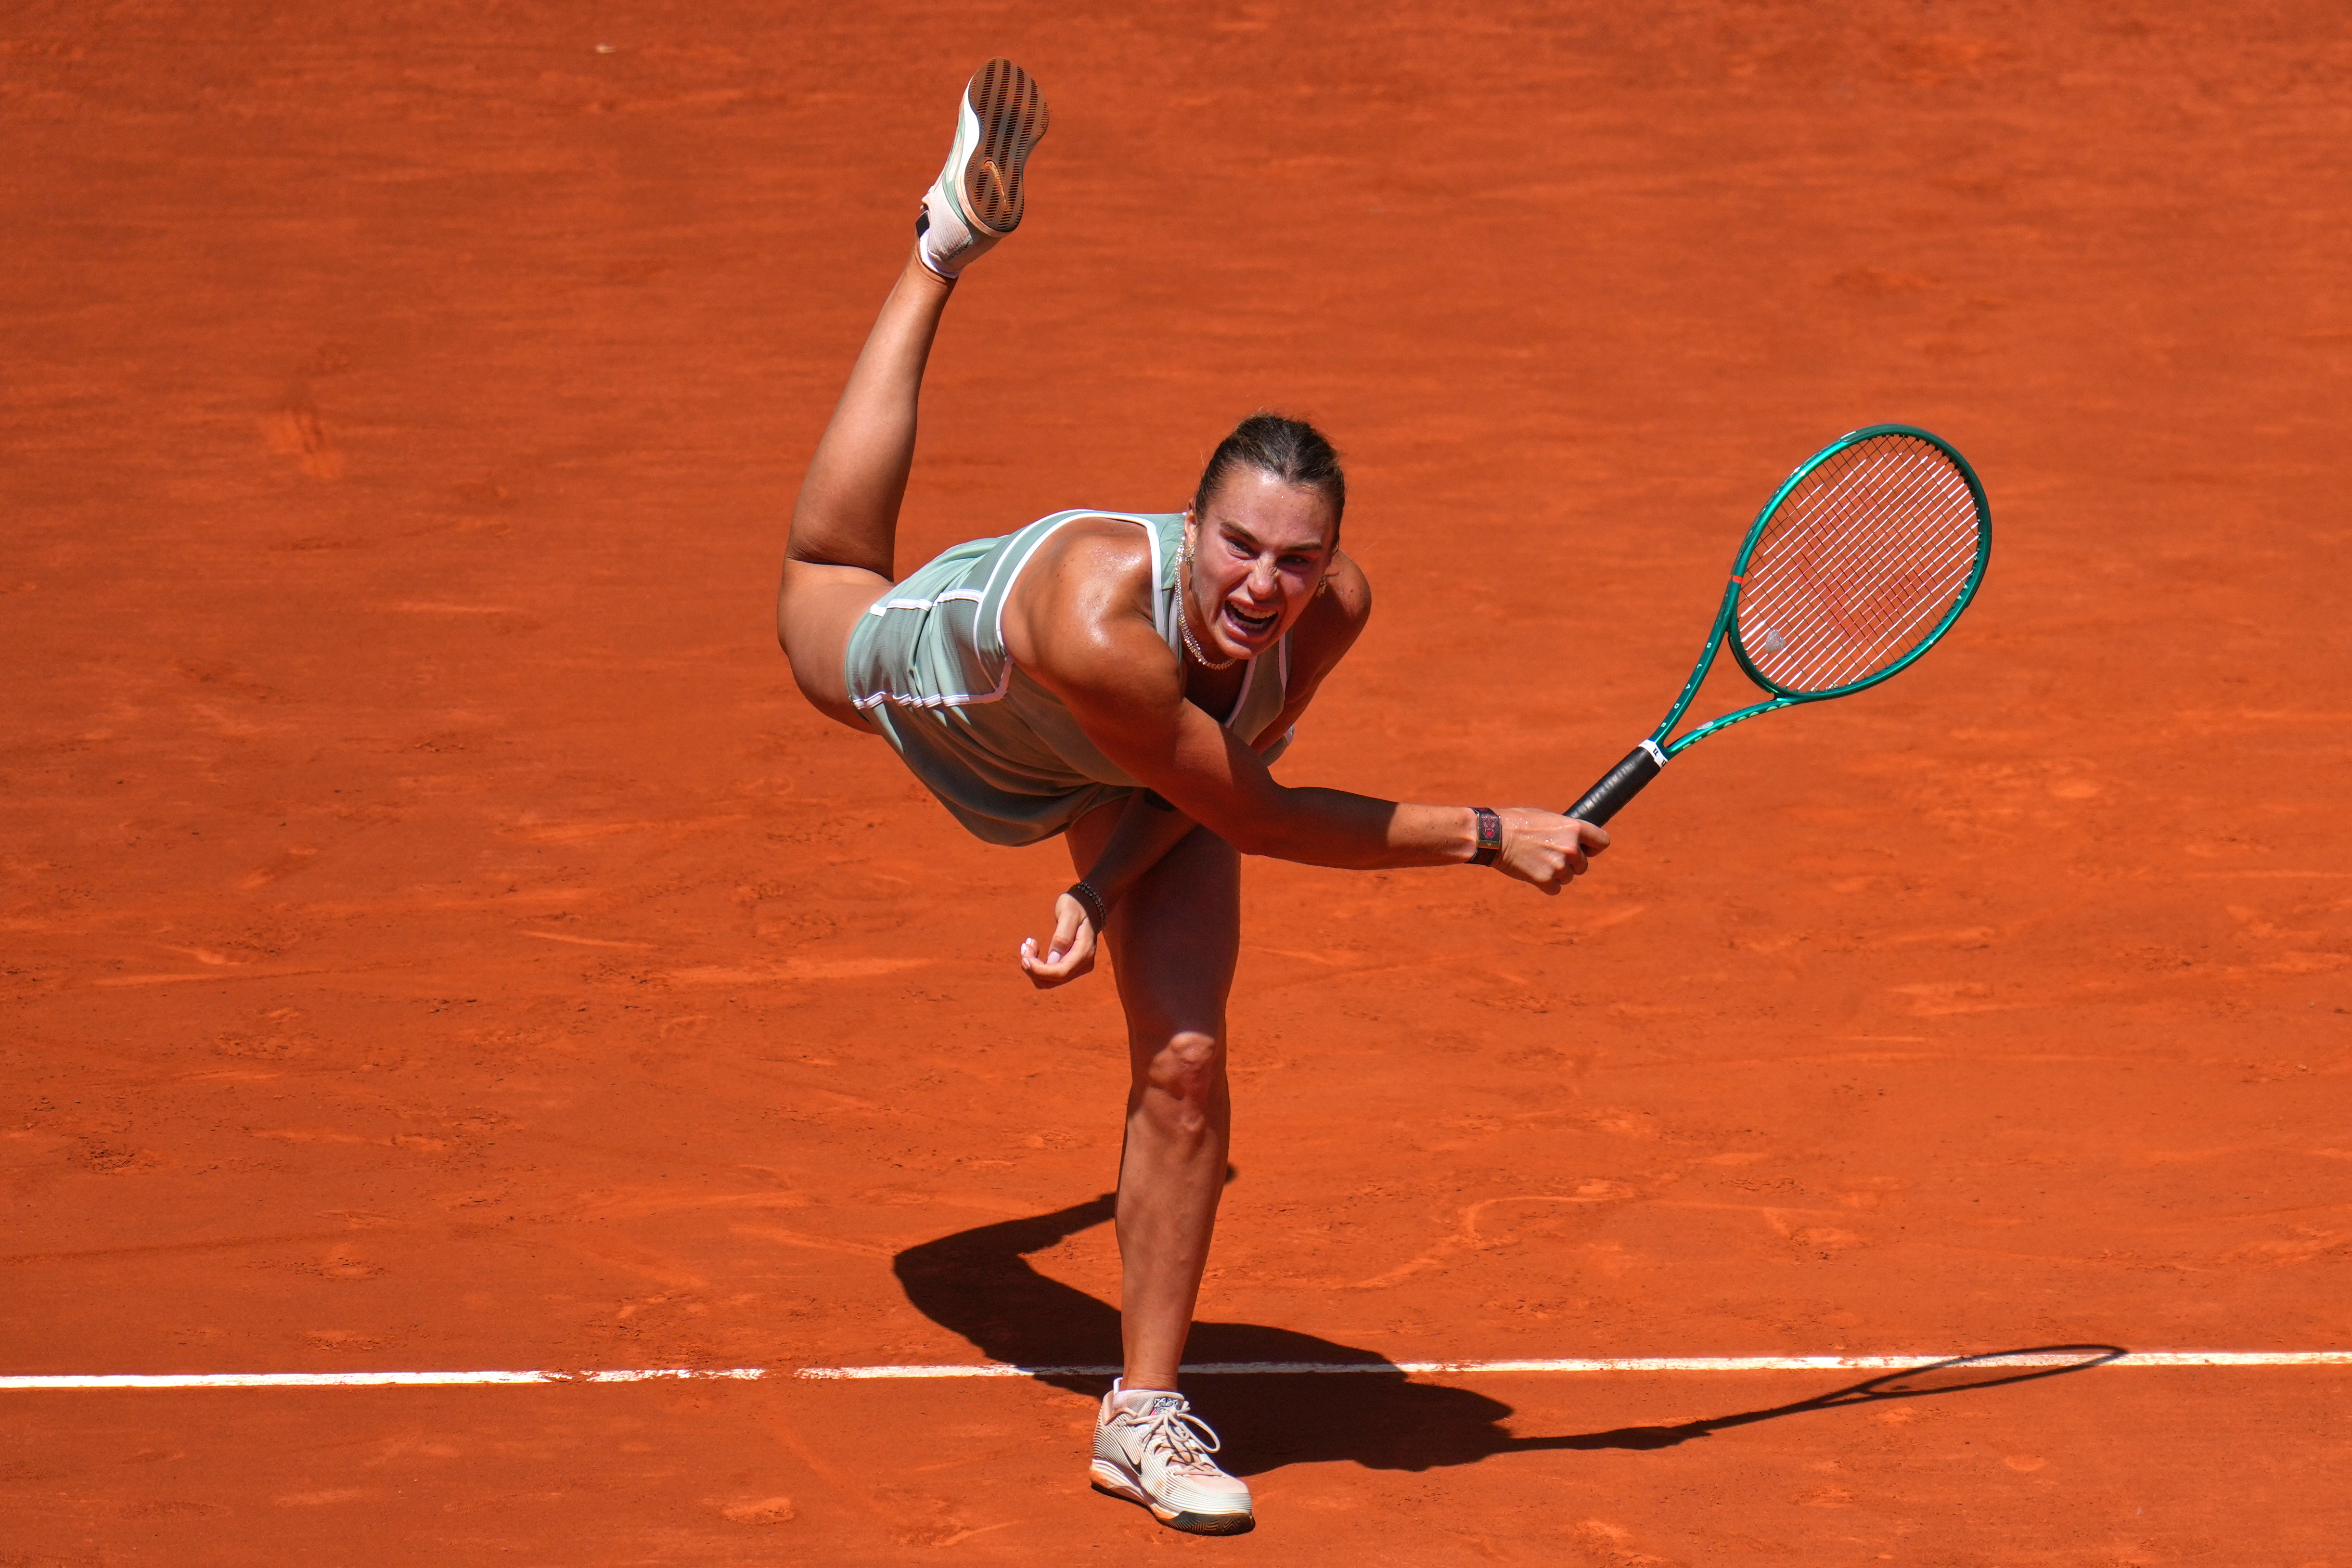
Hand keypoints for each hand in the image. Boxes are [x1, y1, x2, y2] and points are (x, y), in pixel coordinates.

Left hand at [1017, 891, 1098, 987]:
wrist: (1088, 906)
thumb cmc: (1077, 906)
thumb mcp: (1068, 915)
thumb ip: (1062, 937)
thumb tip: (1052, 960)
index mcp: (1085, 952)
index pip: (1061, 973)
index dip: (1039, 970)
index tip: (1024, 957)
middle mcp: (1084, 964)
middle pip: (1053, 980)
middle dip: (1033, 968)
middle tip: (1025, 945)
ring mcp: (1078, 968)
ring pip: (1048, 982)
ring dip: (1032, 968)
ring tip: (1029, 945)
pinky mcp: (1070, 967)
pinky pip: (1049, 976)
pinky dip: (1036, 967)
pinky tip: (1034, 949)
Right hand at [1493, 808, 1609, 894]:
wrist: (1494, 835)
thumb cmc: (1518, 822)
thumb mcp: (1547, 818)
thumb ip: (1565, 830)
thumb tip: (1576, 840)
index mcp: (1574, 828)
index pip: (1602, 842)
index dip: (1593, 847)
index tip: (1586, 849)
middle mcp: (1571, 848)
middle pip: (1583, 865)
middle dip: (1570, 863)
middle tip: (1549, 854)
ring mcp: (1559, 866)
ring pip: (1568, 877)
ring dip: (1556, 873)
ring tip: (1536, 860)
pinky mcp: (1545, 880)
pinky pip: (1555, 888)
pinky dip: (1545, 884)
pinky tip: (1532, 872)